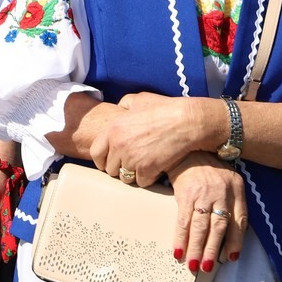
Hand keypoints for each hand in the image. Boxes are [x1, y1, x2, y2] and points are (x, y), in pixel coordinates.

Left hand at [91, 92, 213, 187]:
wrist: (187, 121)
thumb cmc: (165, 108)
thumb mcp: (140, 99)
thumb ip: (125, 104)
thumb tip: (120, 108)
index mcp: (113, 129)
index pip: (95, 153)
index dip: (101, 160)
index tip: (109, 162)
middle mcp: (119, 146)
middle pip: (110, 169)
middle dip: (120, 167)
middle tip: (133, 163)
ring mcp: (132, 159)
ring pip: (125, 178)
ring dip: (133, 174)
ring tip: (144, 166)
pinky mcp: (147, 170)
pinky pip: (142, 182)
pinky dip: (149, 178)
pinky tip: (156, 168)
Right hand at [165, 153, 247, 272]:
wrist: (188, 148)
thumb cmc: (208, 168)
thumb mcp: (228, 180)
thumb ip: (232, 202)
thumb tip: (229, 233)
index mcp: (236, 189)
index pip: (240, 220)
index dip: (236, 241)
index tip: (231, 258)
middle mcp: (221, 192)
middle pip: (220, 227)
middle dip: (214, 250)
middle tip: (208, 267)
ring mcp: (203, 193)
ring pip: (202, 227)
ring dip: (197, 248)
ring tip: (194, 265)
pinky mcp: (185, 194)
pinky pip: (183, 220)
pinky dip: (181, 238)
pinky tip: (178, 251)